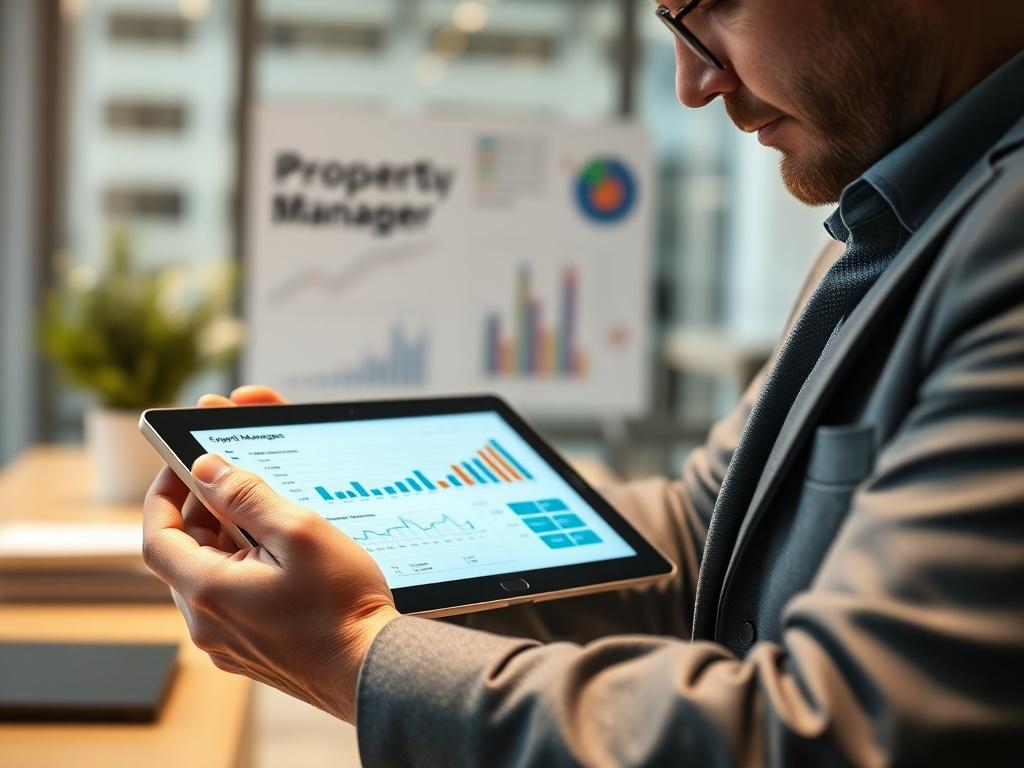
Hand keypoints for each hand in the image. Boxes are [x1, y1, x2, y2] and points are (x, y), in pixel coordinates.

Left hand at [143, 386, 397, 722]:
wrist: (372, 669)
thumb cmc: (341, 604)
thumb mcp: (298, 532)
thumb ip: (246, 496)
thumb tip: (208, 468)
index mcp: (209, 592)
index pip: (158, 536)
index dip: (165, 494)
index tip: (181, 465)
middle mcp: (208, 625)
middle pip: (184, 555)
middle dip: (204, 513)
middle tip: (238, 483)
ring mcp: (228, 643)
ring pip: (209, 577)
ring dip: (227, 542)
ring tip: (270, 520)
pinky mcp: (250, 652)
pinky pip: (230, 601)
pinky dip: (244, 570)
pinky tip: (282, 559)